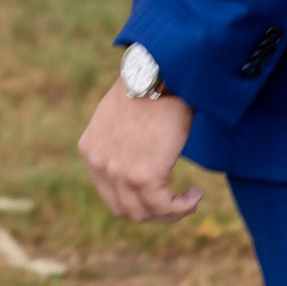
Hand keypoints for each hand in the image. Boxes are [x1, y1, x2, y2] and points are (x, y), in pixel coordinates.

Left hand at [78, 77, 201, 222]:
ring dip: (171, 212)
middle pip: (125, 209)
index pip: (109, 193)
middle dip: (153, 211)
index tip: (159, 193)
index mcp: (90, 150)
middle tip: (176, 201)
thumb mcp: (121, 118)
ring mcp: (118, 173)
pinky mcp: (144, 176)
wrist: (159, 73)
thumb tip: (139, 161)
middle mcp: (98, 164)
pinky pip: (166, 207)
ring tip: (188, 198)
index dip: (136, 199)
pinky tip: (196, 194)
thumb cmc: (149, 88)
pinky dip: (184, 206)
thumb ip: (120, 143)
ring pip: (146, 213)